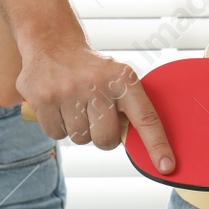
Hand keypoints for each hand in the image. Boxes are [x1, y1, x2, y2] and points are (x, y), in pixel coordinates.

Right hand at [18, 46, 174, 171]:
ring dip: (79, 129)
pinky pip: (57, 135)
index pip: (145, 117)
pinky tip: (59, 105)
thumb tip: (141, 146)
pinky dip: (59, 126)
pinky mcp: (43, 99)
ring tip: (75, 104)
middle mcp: (96, 84)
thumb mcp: (116, 78)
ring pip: (80, 139)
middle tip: (96, 118)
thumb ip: (128, 108)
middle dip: (103, 136)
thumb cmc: (91, 70)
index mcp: (122, 78)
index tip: (166, 166)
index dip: (156, 144)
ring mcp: (67, 91)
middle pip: (106, 139)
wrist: (52, 42)